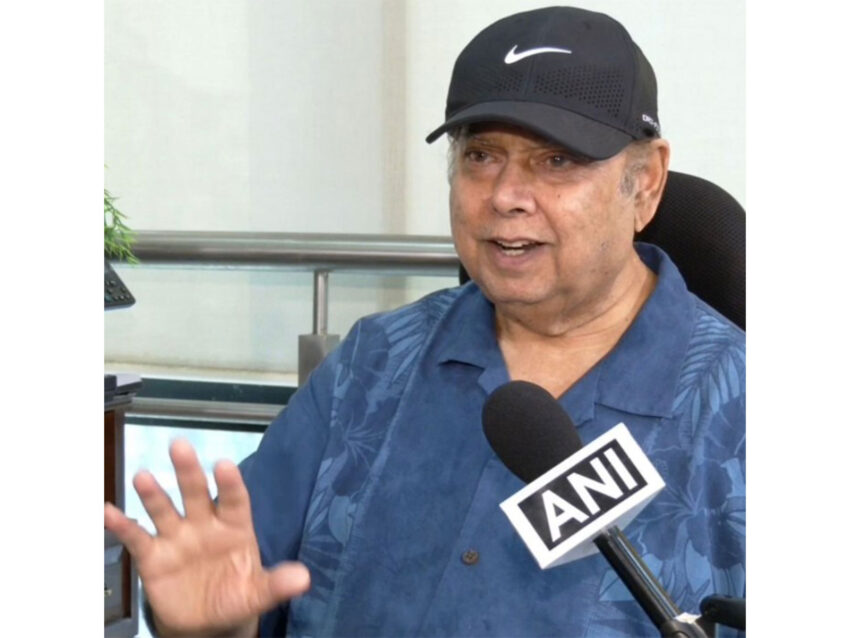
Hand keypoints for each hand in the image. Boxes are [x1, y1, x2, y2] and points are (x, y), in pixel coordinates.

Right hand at [104, 438, 309, 636]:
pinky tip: (107, 510)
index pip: (235, 500)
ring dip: (154, 494)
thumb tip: (303, 578)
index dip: (230, 483)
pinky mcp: (153, 557)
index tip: (224, 465)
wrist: (206, 622)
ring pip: (165, 509)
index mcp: (235, 527)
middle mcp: (204, 525)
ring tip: (143, 476)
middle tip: (179, 445)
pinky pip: (136, 538)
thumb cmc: (236, 595)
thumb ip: (277, 584)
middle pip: (197, 493)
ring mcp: (177, 538)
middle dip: (188, 471)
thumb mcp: (258, 592)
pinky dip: (121, 525)